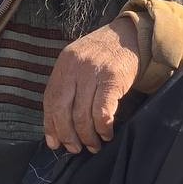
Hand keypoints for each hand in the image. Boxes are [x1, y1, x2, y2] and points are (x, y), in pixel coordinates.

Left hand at [43, 17, 139, 153]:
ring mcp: (93, 72)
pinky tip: (107, 134)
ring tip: (94, 146)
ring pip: (82, 114)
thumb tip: (57, 127)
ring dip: (87, 136)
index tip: (55, 144)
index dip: (51, 125)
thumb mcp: (80, 63)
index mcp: (64, 63)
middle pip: (63, 110)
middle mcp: (75, 67)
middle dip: (67, 135)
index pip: (50, 99)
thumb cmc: (106, 54)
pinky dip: (103, 128)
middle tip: (75, 149)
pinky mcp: (112, 79)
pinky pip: (102, 112)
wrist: (132, 34)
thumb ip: (69, 88)